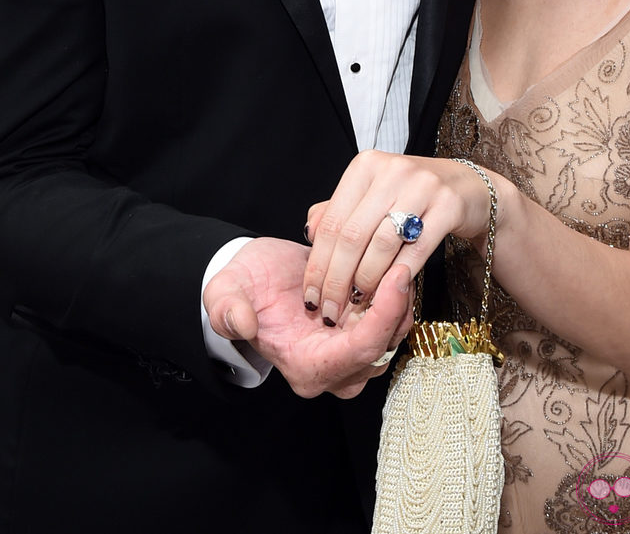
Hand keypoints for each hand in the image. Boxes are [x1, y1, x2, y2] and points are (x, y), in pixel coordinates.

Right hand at [203, 237, 413, 398]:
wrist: (251, 282)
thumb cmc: (241, 289)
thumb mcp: (225, 293)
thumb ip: (228, 310)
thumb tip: (242, 324)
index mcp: (306, 368)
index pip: (361, 351)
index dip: (386, 316)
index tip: (398, 277)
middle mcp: (334, 370)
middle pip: (386, 347)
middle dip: (400, 306)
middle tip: (404, 261)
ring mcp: (350, 354)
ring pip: (394, 335)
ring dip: (401, 299)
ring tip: (398, 259)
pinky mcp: (360, 334)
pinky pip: (391, 321)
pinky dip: (395, 294)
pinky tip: (390, 264)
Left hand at [302, 151, 493, 327]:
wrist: (466, 188)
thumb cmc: (410, 194)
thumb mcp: (371, 193)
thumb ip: (338, 210)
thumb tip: (310, 233)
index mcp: (366, 165)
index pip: (332, 221)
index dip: (318, 263)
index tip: (309, 295)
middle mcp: (392, 170)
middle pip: (353, 235)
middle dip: (337, 279)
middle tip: (329, 309)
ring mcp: (423, 186)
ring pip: (383, 244)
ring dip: (366, 281)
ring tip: (357, 304)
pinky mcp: (449, 205)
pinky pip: (417, 250)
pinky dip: (398, 276)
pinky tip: (387, 294)